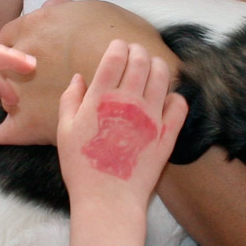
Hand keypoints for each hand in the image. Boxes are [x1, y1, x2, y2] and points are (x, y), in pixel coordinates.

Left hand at [0, 0, 175, 146]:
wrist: (140, 80)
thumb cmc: (125, 39)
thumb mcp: (95, 9)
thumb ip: (66, 9)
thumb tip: (48, 8)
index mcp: (38, 27)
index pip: (10, 36)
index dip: (21, 46)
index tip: (32, 56)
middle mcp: (23, 57)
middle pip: (4, 66)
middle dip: (15, 74)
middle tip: (33, 82)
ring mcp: (24, 91)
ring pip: (4, 96)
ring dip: (14, 100)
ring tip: (28, 109)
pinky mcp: (30, 123)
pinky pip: (4, 132)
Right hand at [57, 40, 186, 204]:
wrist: (108, 199)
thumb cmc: (82, 167)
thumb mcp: (65, 131)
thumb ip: (70, 100)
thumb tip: (78, 78)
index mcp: (101, 98)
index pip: (115, 57)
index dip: (118, 46)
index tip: (118, 47)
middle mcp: (128, 101)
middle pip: (141, 61)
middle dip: (139, 51)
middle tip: (136, 53)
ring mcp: (151, 117)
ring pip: (163, 76)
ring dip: (158, 65)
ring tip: (153, 67)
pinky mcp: (167, 134)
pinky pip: (179, 105)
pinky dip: (176, 96)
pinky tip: (167, 98)